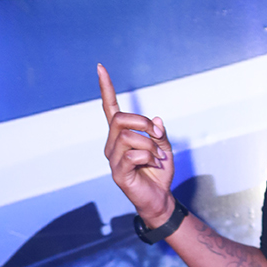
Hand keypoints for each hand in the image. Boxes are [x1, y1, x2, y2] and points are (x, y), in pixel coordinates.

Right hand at [98, 62, 173, 225]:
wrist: (160, 198)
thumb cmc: (159, 172)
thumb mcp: (165, 148)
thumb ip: (159, 133)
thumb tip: (157, 121)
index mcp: (121, 135)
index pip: (109, 108)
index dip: (106, 88)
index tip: (101, 68)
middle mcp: (112, 144)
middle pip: (120, 119)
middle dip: (143, 123)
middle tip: (158, 136)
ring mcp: (113, 159)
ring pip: (128, 137)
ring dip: (149, 144)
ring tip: (157, 157)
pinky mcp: (118, 173)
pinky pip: (132, 155)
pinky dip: (148, 157)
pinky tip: (152, 164)